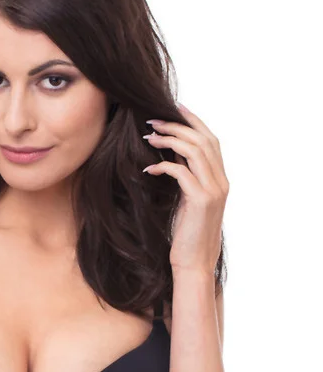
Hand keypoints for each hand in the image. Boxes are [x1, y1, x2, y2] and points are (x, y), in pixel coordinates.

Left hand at [142, 103, 228, 273]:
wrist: (194, 264)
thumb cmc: (186, 235)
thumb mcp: (187, 202)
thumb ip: (186, 179)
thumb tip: (170, 158)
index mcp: (220, 179)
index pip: (211, 140)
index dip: (194, 121)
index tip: (175, 107)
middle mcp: (221, 181)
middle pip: (204, 140)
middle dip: (178, 125)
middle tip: (152, 120)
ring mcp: (214, 191)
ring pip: (195, 151)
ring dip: (170, 140)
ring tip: (149, 136)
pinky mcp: (201, 201)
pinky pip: (182, 172)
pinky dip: (164, 165)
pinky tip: (148, 167)